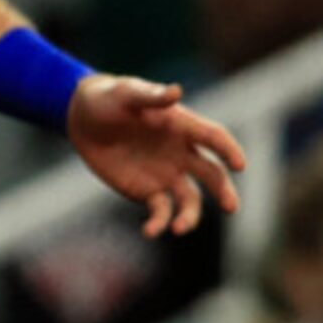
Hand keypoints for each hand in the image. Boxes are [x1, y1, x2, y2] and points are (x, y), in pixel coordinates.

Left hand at [66, 76, 247, 238]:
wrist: (82, 119)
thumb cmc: (108, 99)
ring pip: (190, 199)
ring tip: (179, 228)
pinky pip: (160, 210)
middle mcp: (182, 153)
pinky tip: (150, 231)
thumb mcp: (126, 94)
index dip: (228, 150)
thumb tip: (175, 91)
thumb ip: (151, 96)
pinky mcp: (146, 190)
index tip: (240, 165)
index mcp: (183, 126)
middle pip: (212, 175)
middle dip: (224, 191)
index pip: (214, 138)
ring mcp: (166, 174)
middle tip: (231, 207)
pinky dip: (158, 222)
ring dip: (190, 216)